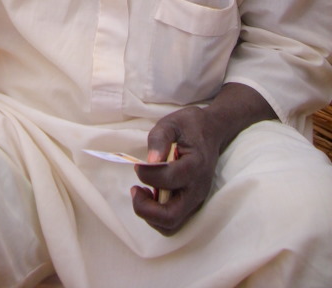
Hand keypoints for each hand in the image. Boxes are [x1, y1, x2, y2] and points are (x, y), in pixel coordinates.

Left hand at [131, 83, 275, 235]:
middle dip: (146, 208)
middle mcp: (198, 189)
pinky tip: (151, 195)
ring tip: (142, 192)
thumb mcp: (172, 123)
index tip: (137, 164)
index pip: (168, 179)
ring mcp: (196, 200)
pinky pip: (173, 220)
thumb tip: (150, 161)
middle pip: (170, 216)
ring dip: (150, 214)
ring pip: (171, 225)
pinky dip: (156, 215)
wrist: (212, 131)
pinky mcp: (191, 204)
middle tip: (135, 189)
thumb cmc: (190, 126)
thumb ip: (159, 138)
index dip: (147, 174)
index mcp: (195, 166)